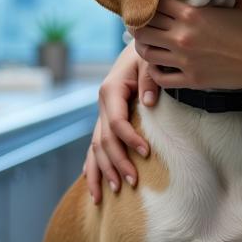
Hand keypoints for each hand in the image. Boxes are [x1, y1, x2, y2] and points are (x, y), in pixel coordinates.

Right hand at [84, 43, 160, 203]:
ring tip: (112, 192)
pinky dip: (92, 165)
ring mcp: (101, 114)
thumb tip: (149, 103)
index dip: (130, 140)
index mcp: (111, 90)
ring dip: (102, 170)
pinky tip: (91, 182)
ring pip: (95, 147)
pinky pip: (94, 146)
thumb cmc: (148, 56)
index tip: (146, 154)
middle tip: (133, 182)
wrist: (139, 49)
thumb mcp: (150, 62)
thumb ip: (150, 80)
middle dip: (117, 163)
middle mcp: (102, 105)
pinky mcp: (104, 120)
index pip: (116, 122)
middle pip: (104, 140)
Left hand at [131, 0, 241, 93]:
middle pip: (143, 28)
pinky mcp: (192, 80)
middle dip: (140, 24)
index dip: (149, 1)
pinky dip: (154, 71)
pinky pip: (159, 77)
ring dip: (143, 46)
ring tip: (149, 41)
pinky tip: (160, 65)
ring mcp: (185, 61)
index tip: (151, 1)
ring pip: (145, 52)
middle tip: (143, 22)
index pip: (155, 4)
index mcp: (192, 14)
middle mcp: (183, 37)